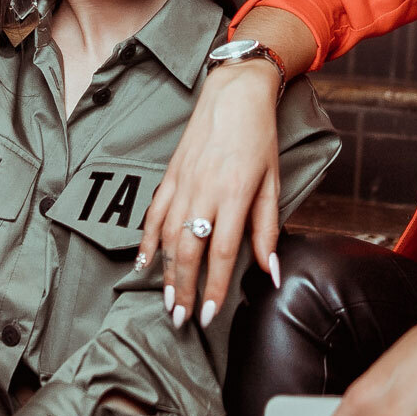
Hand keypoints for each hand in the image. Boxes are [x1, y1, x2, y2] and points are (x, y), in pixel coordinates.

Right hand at [136, 62, 281, 328]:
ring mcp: (183, 184)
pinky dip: (147, 241)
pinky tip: (143, 263)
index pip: (222, 254)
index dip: (214, 289)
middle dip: (184, 290)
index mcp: (235, 196)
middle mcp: (205, 193)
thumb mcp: (273, 183)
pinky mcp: (170, 176)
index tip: (210, 316)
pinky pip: (154, 214)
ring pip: (168, 238)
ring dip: (166, 274)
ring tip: (166, 302)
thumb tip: (272, 271)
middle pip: (189, 252)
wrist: (234, 95)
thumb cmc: (260, 139)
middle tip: (181, 320)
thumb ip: (268, 230)